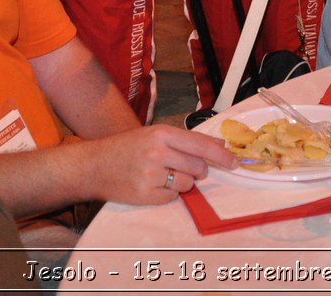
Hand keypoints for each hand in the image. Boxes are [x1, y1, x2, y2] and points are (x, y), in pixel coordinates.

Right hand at [84, 125, 237, 204]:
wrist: (95, 165)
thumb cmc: (127, 147)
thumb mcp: (155, 134)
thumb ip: (186, 140)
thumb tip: (219, 146)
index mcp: (162, 133)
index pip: (201, 145)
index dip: (221, 155)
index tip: (235, 161)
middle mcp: (158, 153)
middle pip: (197, 166)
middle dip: (198, 170)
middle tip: (185, 167)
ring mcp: (151, 175)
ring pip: (187, 184)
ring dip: (182, 182)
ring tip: (162, 174)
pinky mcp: (146, 194)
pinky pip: (173, 197)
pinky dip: (168, 193)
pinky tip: (153, 184)